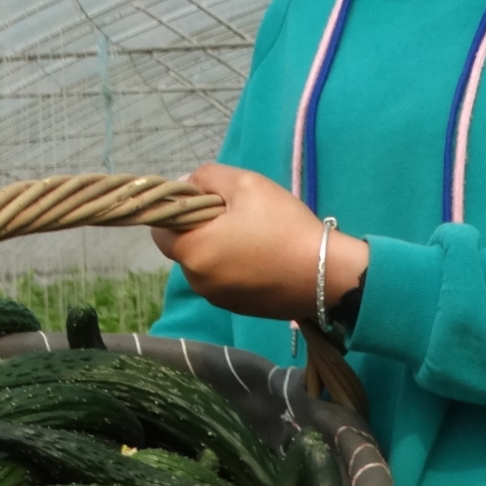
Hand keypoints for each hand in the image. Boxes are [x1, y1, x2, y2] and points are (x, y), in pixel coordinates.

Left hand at [153, 164, 368, 320]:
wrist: (324, 273)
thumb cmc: (282, 224)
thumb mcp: (246, 184)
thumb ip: (208, 177)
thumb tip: (188, 183)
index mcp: (192, 251)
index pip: (160, 229)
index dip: (178, 210)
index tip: (207, 200)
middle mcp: (196, 281)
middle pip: (185, 247)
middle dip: (201, 230)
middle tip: (237, 215)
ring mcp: (218, 299)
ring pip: (205, 265)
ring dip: (218, 249)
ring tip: (254, 236)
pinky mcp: (238, 308)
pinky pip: (224, 281)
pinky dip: (234, 268)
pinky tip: (263, 257)